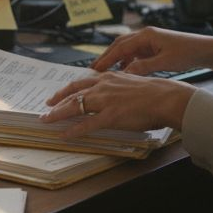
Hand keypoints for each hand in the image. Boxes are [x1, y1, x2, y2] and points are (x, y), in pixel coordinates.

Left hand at [40, 71, 195, 137]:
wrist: (165, 97)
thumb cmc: (154, 92)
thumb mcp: (131, 82)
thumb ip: (118, 87)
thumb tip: (112, 94)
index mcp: (108, 77)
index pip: (81, 82)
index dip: (67, 89)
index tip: (58, 94)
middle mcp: (103, 86)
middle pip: (73, 93)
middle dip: (57, 100)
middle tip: (46, 107)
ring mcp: (105, 101)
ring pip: (74, 107)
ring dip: (58, 114)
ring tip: (47, 121)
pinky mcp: (110, 116)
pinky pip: (86, 125)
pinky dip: (73, 130)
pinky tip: (64, 135)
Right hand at [91, 26, 212, 76]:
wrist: (204, 50)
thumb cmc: (187, 52)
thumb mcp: (165, 62)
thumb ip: (144, 67)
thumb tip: (125, 74)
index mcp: (147, 35)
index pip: (120, 46)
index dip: (106, 58)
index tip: (96, 68)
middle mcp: (145, 36)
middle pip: (119, 45)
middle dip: (106, 57)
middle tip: (94, 70)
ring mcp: (149, 41)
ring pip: (126, 50)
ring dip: (115, 60)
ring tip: (105, 72)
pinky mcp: (153, 48)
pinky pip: (135, 54)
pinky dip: (127, 62)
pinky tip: (124, 71)